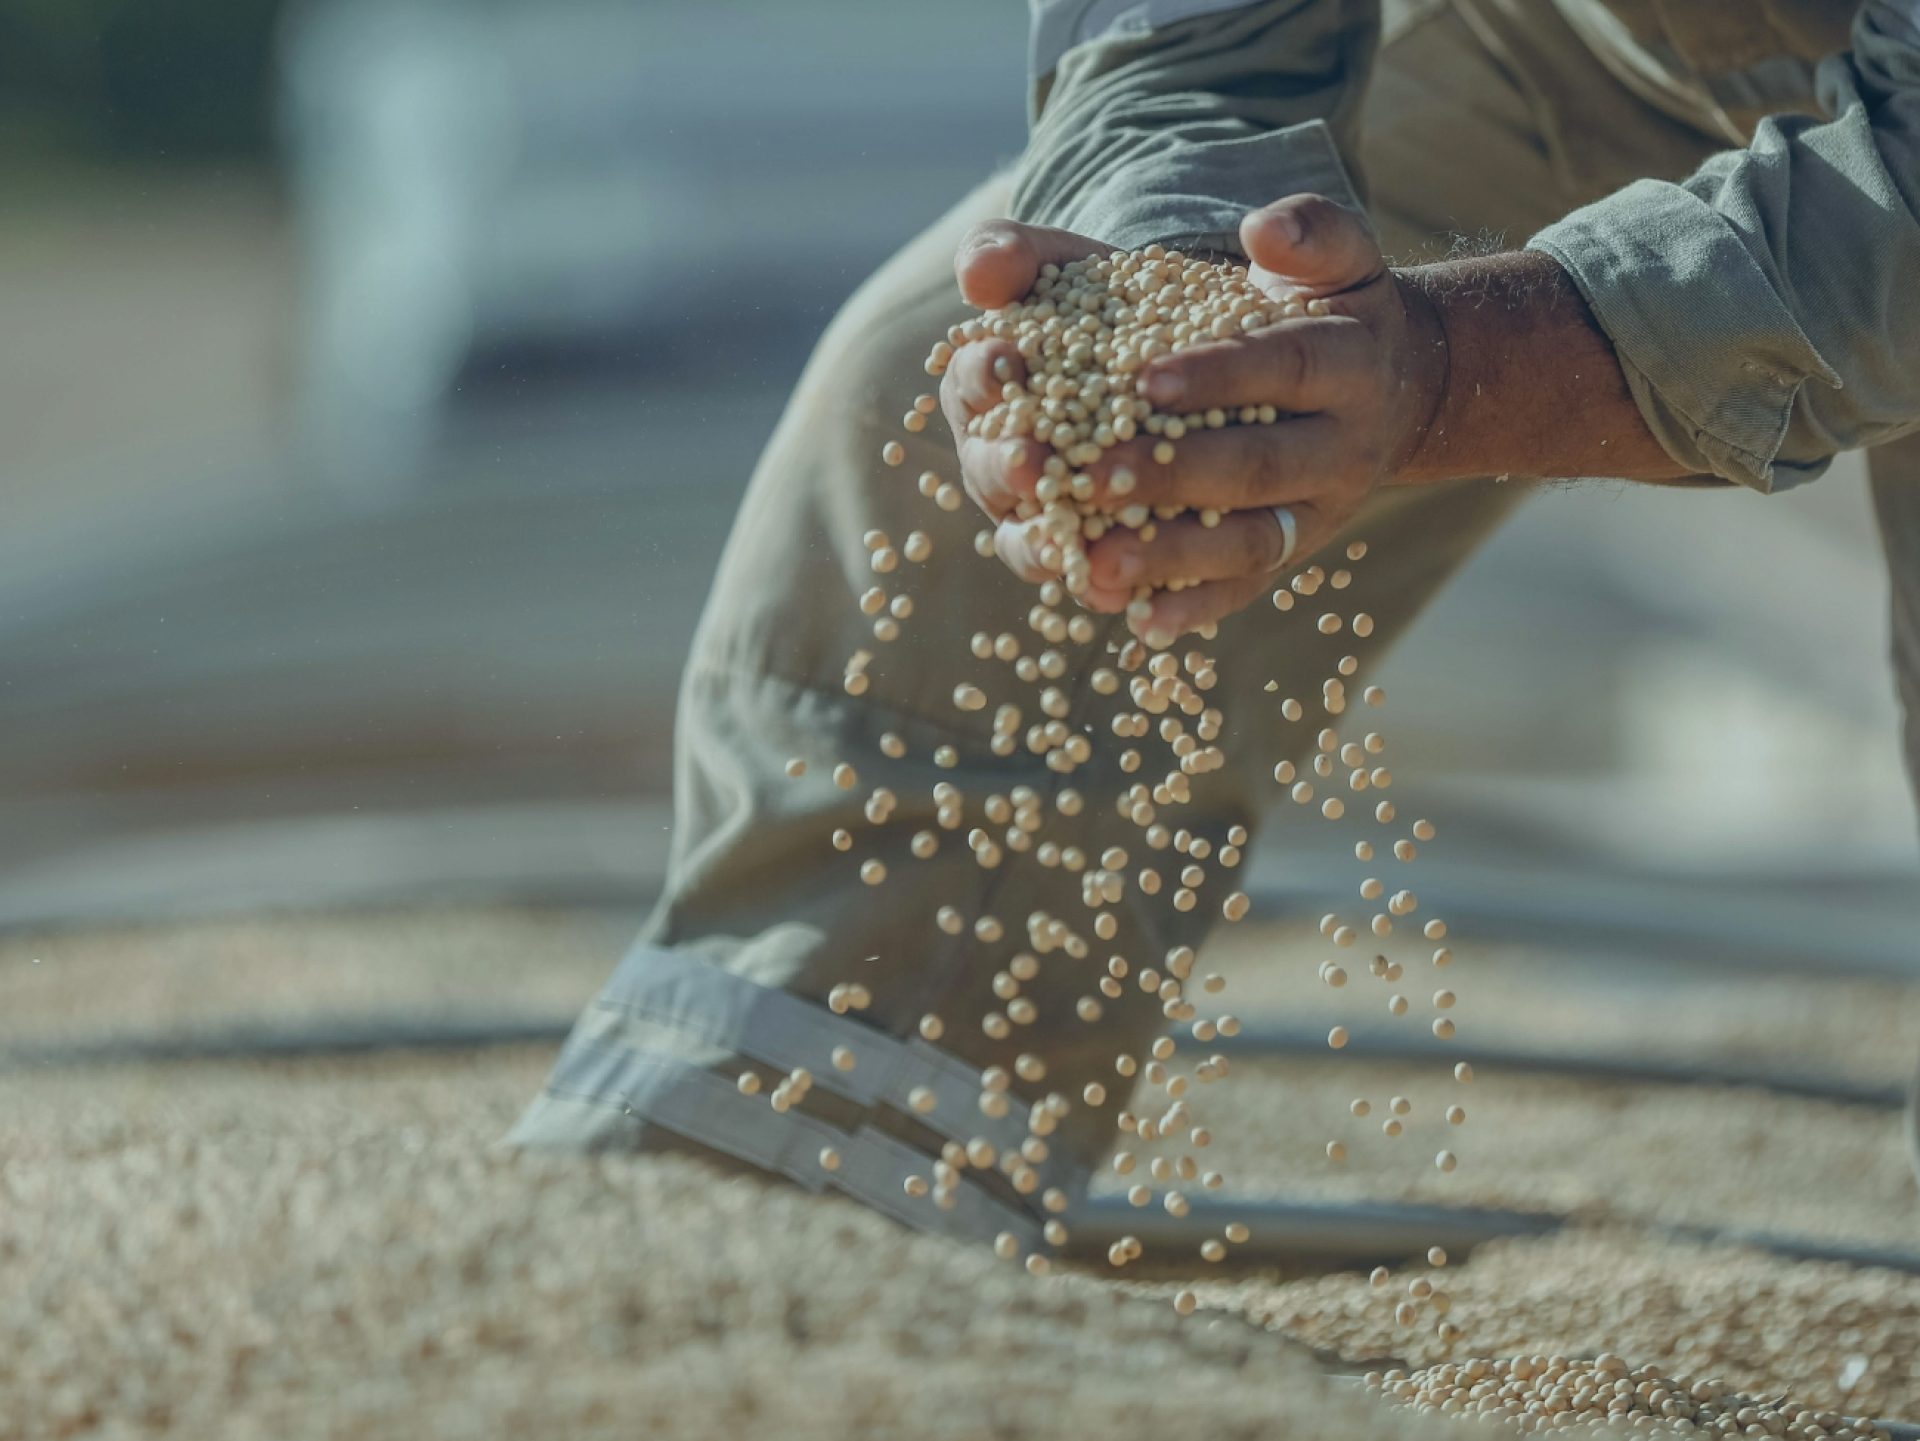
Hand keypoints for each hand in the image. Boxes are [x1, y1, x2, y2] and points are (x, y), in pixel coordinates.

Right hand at [938, 216, 1110, 580]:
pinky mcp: (1131, 560)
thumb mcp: (1076, 263)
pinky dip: (1129, 604)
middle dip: (1007, 471)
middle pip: (996, 479)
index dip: (980, 379)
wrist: (1210, 347)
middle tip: (1030, 462)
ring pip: (1044, 546)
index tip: (1001, 360)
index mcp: (992, 397)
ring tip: (1068, 551)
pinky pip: (1120, 590)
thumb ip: (1017, 253)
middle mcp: (1018, 469)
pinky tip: (1139, 611)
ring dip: (1050, 550)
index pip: (971, 389)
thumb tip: (978, 273)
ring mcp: (1067, 521)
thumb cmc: (1125, 300)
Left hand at [942, 196, 1449, 639]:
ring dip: (1172, 556)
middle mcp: (1342, 443)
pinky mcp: (1295, 552)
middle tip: (1091, 477)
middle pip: (1256, 465)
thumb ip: (1302, 229)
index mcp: (1347, 357)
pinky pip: (1246, 587)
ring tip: (1097, 563)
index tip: (1143, 378)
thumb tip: (1263, 228)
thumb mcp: (1329, 255)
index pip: (1281, 364)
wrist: (1397, 384)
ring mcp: (1320, 509)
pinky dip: (1195, 608)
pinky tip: (1138, 621)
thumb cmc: (1322, 307)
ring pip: (1249, 541)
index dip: (1218, 373)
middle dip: (1174, 474)